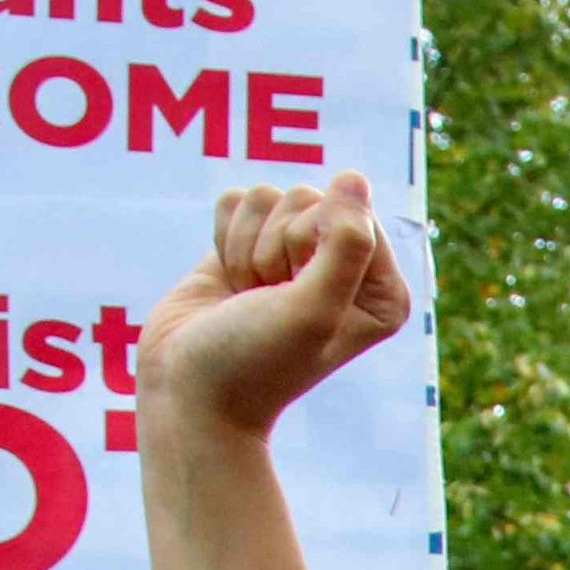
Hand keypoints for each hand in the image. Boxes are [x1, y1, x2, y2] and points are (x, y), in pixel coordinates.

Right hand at [138, 170, 410, 446]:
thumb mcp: (312, 309)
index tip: (293, 292)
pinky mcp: (250, 245)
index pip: (353, 214)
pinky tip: (228, 282)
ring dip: (244, 247)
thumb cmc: (255, 360)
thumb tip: (353, 177)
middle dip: (274, 247)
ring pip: (269, 196)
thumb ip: (345, 243)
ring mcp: (296, 256)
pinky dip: (222, 238)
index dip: (309, 243)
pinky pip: (237, 201)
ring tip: (248, 296)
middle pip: (307, 199)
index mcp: (380, 290)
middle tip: (266, 299)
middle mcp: (345, 269)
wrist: (189, 392)